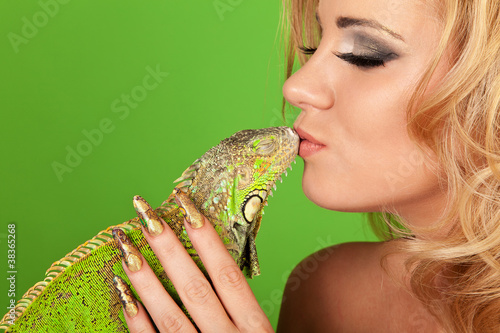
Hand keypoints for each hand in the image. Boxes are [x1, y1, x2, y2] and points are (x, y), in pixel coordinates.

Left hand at [112, 192, 273, 332]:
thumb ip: (240, 306)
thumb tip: (215, 260)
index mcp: (254, 328)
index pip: (227, 274)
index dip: (206, 238)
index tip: (185, 205)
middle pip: (196, 288)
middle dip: (169, 248)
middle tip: (144, 213)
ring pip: (171, 316)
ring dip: (146, 280)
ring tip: (125, 248)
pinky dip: (138, 322)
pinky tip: (124, 296)